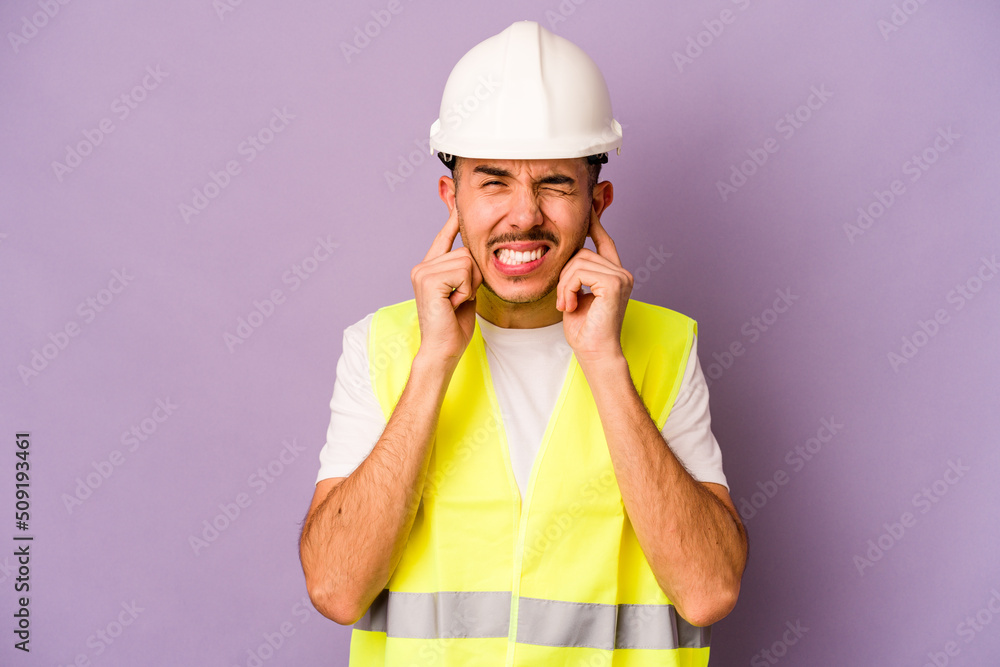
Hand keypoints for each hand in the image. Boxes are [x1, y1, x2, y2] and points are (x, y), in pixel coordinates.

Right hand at [410, 206, 482, 364]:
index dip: (452, 216)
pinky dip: (466, 290)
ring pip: (467, 261)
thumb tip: (475, 252)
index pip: (444, 235)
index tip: (455, 194)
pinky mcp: (428, 280)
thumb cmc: (454, 326)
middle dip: (474, 276)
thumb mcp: (465, 291)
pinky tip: (454, 303)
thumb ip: (465, 271)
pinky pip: (463, 272)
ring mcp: (423, 272)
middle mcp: (422, 266)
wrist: (443, 349)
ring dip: (471, 285)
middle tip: (461, 298)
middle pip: (467, 251)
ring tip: (456, 302)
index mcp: (430, 268)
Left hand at [556, 208, 632, 364]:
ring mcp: (620, 277)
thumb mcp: (576, 296)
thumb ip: (576, 275)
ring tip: (566, 304)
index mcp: (614, 275)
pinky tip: (571, 305)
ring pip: (578, 262)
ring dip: (564, 284)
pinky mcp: (613, 284)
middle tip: (562, 301)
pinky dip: (568, 288)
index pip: (604, 241)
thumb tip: (569, 255)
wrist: (595, 352)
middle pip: (582, 252)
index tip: (588, 209)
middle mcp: (622, 273)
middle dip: (564, 275)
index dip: (594, 224)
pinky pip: (579, 273)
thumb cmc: (585, 331)